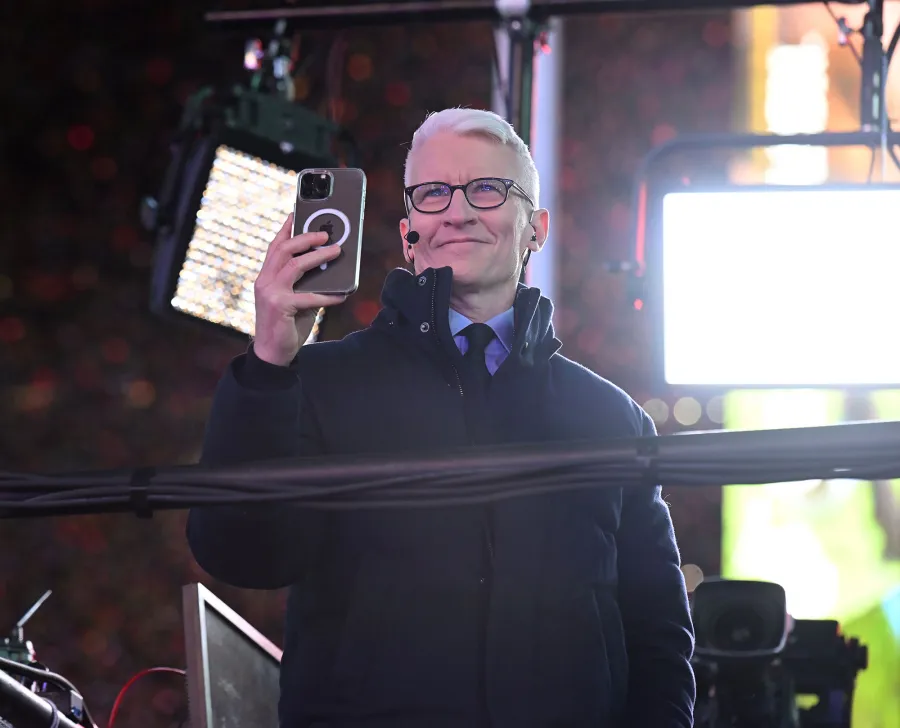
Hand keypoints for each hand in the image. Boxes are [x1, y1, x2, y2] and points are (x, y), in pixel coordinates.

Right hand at [253, 213, 346, 365]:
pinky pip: (308, 297)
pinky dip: (328, 295)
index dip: (286, 228)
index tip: (297, 213)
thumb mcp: (295, 298)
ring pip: (295, 265)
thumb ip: (306, 282)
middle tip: (326, 234)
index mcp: (266, 276)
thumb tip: (330, 267)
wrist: (272, 353)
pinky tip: (342, 295)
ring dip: (318, 256)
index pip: (275, 246)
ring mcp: (270, 293)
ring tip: (336, 251)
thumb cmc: (286, 324)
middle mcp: (265, 281)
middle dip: (306, 237)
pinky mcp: (280, 307)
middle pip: (284, 249)